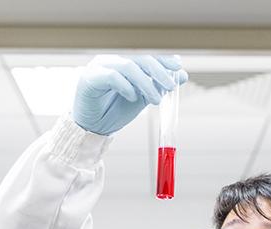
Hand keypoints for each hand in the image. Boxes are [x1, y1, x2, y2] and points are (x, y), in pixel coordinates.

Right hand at [72, 55, 187, 135]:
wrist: (91, 128)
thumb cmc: (113, 112)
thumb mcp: (142, 99)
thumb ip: (158, 86)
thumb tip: (181, 75)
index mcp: (124, 64)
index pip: (147, 57)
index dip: (164, 61)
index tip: (178, 68)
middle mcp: (112, 61)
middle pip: (140, 59)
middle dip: (159, 72)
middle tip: (170, 87)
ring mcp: (99, 67)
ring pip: (129, 67)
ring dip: (146, 83)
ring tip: (155, 100)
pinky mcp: (90, 77)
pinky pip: (112, 77)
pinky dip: (126, 86)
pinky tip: (132, 97)